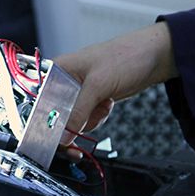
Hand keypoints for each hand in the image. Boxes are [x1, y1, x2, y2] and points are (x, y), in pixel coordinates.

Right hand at [55, 22, 176, 140]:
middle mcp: (64, 81)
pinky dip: (97, 117)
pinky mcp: (92, 98)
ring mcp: (79, 91)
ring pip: (73, 119)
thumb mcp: (97, 85)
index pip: (41, 101)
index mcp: (58, 70)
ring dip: (89, 120)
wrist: (153, 57)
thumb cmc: (124, 57)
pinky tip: (108, 104)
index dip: (45, 121)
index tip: (53, 138)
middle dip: (72, 124)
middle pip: (56, 113)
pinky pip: (87, 118)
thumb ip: (78, 112)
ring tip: (103, 105)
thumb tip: (64, 136)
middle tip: (79, 137)